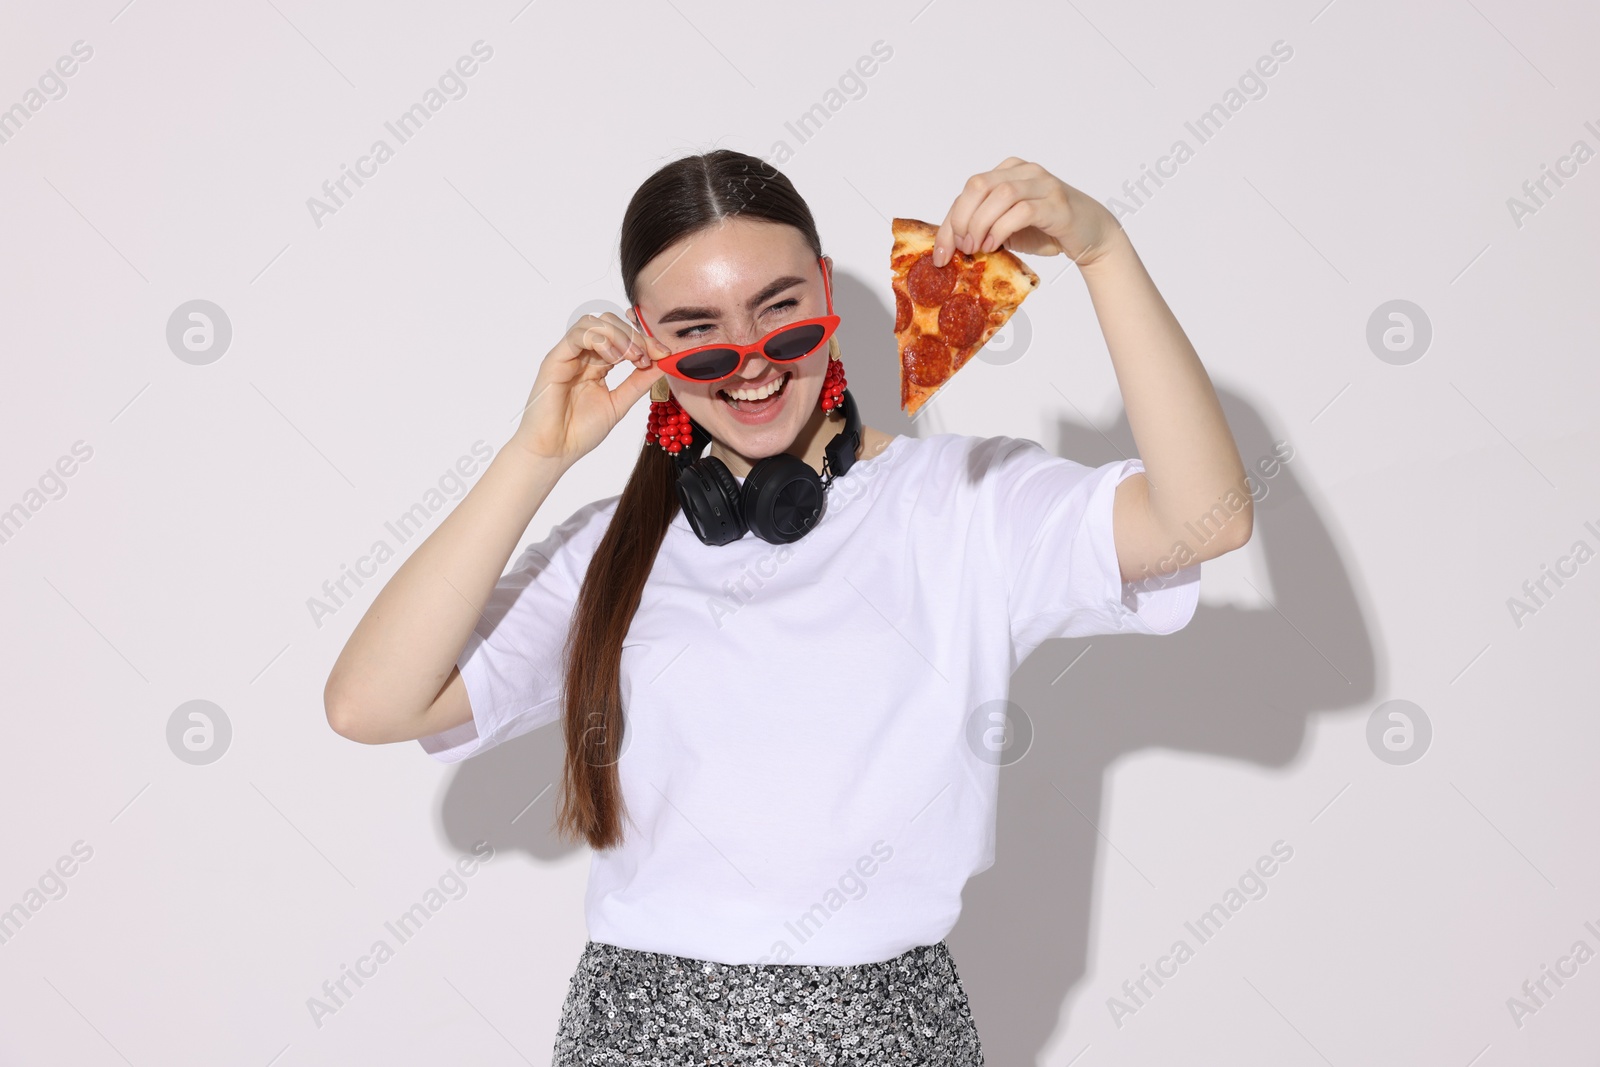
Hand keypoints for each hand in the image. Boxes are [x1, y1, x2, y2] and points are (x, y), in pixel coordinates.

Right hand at [510, 312, 666, 464]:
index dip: (645, 340)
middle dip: (634, 335)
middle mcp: (582, 356)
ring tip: (632, 358)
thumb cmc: (579, 431)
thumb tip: (664, 363)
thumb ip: (639, 382)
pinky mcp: (555, 359)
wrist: (554, 451)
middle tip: (647, 356)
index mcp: (597, 364)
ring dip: (619, 335)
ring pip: (594, 322)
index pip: (622, 336)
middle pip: (609, 323)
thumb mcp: (619, 403)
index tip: (663, 354)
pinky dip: (601, 340)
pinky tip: (613, 359)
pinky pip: (578, 334)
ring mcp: (569, 356)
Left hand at [931, 156, 1122, 269]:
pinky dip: (1002, 229)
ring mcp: (1042, 184)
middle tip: (962, 248)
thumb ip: (984, 225)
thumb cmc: (1047, 230)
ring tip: (978, 248)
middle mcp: (1025, 171)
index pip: (969, 190)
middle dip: (962, 220)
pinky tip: (997, 245)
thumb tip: (950, 244)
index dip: (950, 222)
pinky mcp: (1056, 203)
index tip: (940, 254)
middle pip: (978, 185)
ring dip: (981, 225)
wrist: (1092, 235)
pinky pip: (1021, 211)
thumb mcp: (1008, 227)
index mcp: (1008, 171)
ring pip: (998, 195)